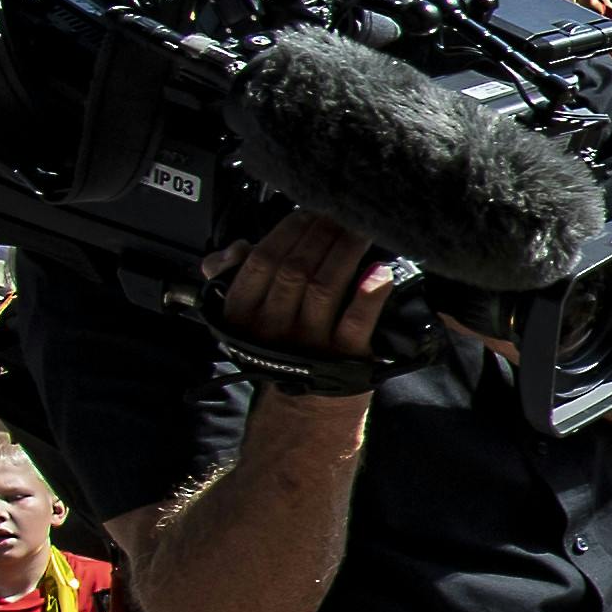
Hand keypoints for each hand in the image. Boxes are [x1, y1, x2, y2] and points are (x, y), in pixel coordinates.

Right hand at [207, 207, 394, 364]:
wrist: (307, 399)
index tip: (308, 212)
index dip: (287, 232)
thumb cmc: (279, 342)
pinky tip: (380, 272)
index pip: (262, 261)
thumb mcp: (245, 312)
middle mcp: (272, 328)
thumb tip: (237, 248)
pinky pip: (356, 322)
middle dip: (320, 235)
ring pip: (325, 287)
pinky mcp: (344, 356)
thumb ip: (232, 275)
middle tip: (340, 213)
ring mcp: (309, 343)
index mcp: (242, 313)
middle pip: (296, 269)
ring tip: (360, 230)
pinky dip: (369, 295)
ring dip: (345, 252)